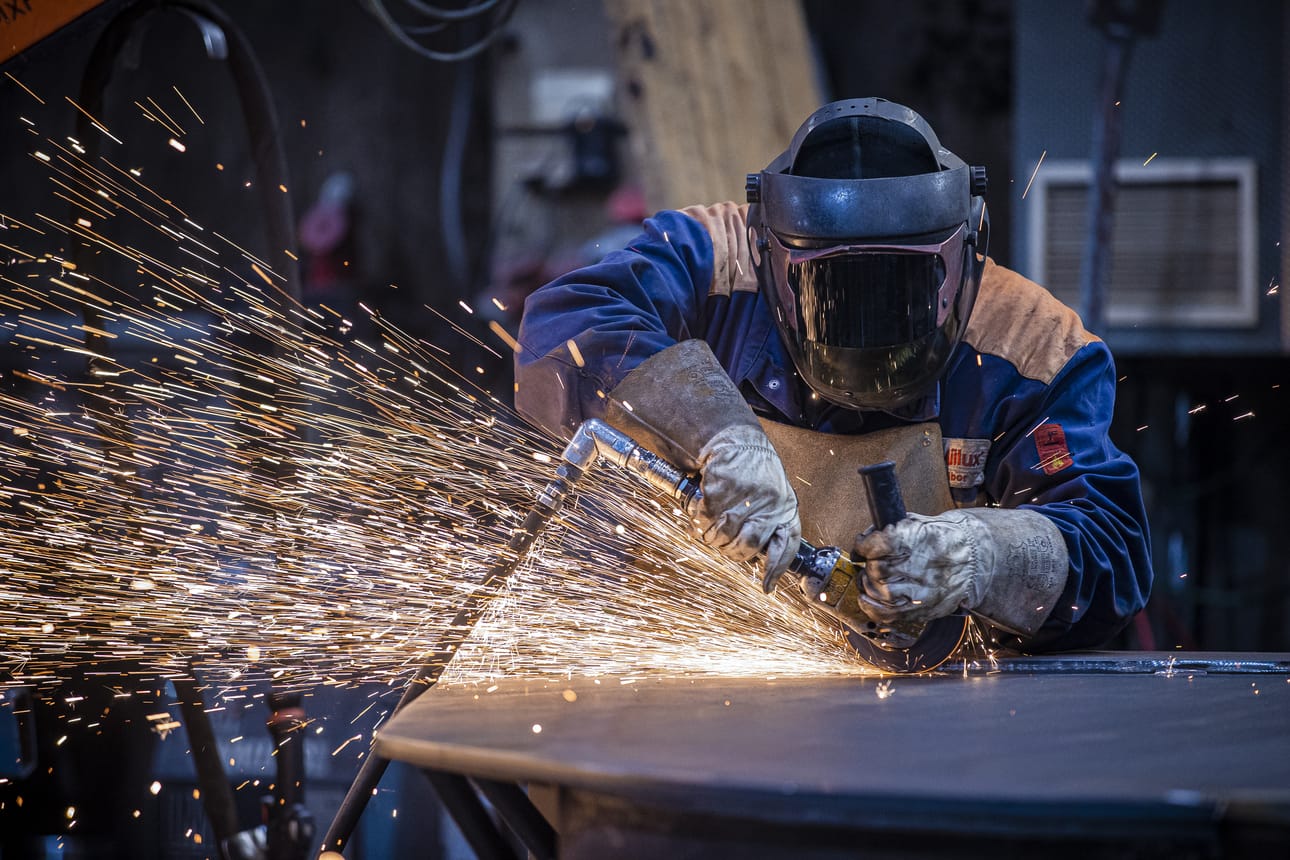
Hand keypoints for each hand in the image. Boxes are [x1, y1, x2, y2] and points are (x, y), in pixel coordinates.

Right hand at [696, 424, 799, 591]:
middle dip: (734, 552)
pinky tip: (702, 512)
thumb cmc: (754, 471)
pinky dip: (700, 522)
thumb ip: (770, 522)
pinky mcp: (720, 493)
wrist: (734, 439)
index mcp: (785, 508)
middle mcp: (768, 505)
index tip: (766, 587)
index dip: (775, 569)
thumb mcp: (773, 494)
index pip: (786, 546)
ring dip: (713, 538)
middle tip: (727, 545)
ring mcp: (743, 499)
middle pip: (748, 547)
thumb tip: (761, 560)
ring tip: (712, 527)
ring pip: (724, 538)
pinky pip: (706, 522)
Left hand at [853, 507, 1068, 634]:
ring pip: (880, 592)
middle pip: (878, 569)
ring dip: (869, 584)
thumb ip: (893, 528)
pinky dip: (871, 607)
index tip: (862, 545)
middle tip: (872, 562)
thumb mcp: (921, 523)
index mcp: (918, 540)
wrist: (975, 559)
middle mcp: (920, 566)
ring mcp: (922, 590)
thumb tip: (866, 537)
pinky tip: (866, 599)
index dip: (864, 545)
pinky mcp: (922, 608)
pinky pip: (888, 614)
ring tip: (873, 578)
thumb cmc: (944, 539)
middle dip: (871, 564)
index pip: (879, 544)